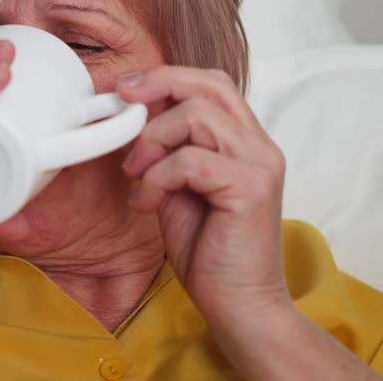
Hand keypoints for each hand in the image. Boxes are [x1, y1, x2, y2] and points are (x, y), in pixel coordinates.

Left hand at [117, 66, 289, 327]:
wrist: (239, 305)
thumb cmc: (209, 251)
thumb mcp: (176, 189)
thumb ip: (164, 154)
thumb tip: (130, 121)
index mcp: (245, 142)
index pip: (212, 84)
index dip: (166, 77)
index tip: (125, 88)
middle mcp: (259, 146)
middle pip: (210, 85)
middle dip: (158, 85)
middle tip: (123, 103)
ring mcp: (260, 165)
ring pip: (198, 116)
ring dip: (153, 140)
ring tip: (137, 174)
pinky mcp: (251, 188)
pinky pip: (191, 160)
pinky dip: (158, 177)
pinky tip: (147, 202)